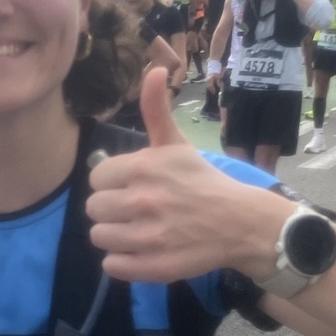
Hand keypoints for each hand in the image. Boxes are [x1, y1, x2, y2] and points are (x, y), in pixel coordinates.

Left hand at [87, 69, 281, 283]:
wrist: (241, 223)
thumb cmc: (203, 182)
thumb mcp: (177, 144)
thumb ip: (156, 109)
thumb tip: (154, 67)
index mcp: (142, 168)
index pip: (96, 178)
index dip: (113, 183)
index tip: (134, 186)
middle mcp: (141, 201)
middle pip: (94, 208)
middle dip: (112, 208)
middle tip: (138, 209)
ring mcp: (147, 236)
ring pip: (99, 237)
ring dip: (115, 235)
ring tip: (138, 230)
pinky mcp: (153, 267)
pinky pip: (112, 266)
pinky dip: (123, 261)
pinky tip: (141, 250)